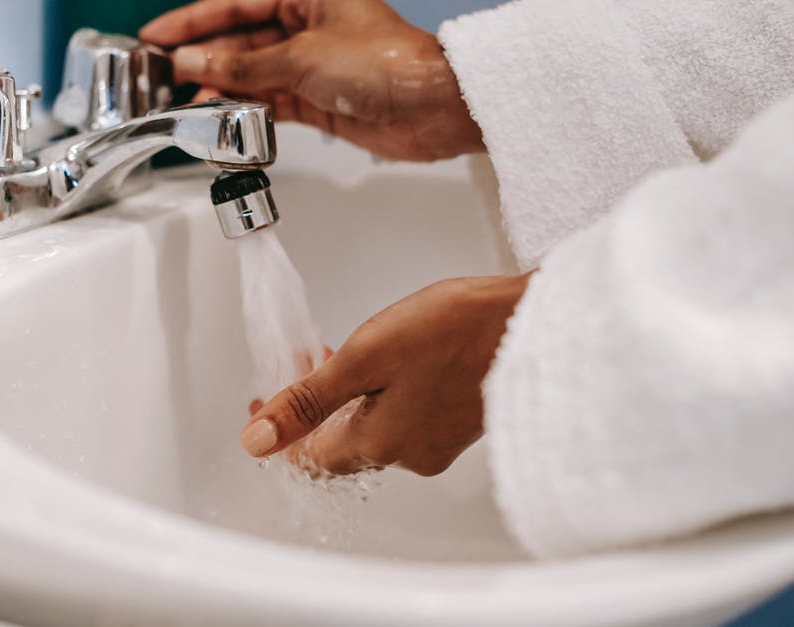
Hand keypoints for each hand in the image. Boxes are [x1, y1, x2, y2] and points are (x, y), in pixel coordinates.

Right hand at [140, 0, 484, 161]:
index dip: (193, 20)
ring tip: (189, 102)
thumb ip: (243, 67)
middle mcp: (309, 26)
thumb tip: (195, 64)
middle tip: (165, 75)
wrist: (432, 109)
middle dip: (204, 59)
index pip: (236, 3)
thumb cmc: (388, 64)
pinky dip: (246, 110)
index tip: (158, 38)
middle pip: (241, 39)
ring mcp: (313, 65)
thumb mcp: (301, 58)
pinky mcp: (320, 100)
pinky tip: (221, 117)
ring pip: (253, 74)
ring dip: (222, 89)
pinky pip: (271, 101)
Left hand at [239, 274, 530, 476]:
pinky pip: (409, 419)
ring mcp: (441, 441)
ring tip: (342, 354)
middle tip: (300, 367)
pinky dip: (387, 396)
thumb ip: (309, 400)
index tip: (266, 398)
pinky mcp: (465, 422)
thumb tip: (258, 440)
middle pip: (343, 444)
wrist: (536, 323)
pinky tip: (392, 364)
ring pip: (377, 430)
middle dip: (315, 409)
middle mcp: (410, 456)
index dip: (282, 428)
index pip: (309, 456)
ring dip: (351, 399)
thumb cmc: (456, 331)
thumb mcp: (366, 356)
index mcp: (379, 444)